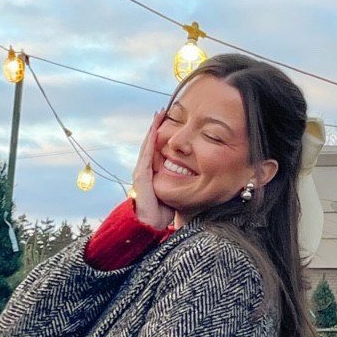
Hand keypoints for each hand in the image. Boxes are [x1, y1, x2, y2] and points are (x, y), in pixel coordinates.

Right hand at [131, 111, 176, 230]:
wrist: (150, 225)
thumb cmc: (162, 213)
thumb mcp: (174, 194)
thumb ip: (180, 185)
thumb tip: (195, 179)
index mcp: (152, 173)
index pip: (157, 150)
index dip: (161, 135)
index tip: (169, 121)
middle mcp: (145, 170)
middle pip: (151, 144)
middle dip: (157, 127)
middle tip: (163, 111)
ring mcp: (142, 171)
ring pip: (148, 145)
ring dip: (153, 129)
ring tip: (160, 114)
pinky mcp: (142, 175)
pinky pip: (147, 153)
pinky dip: (151, 140)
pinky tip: (155, 128)